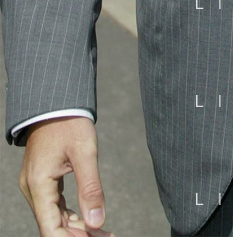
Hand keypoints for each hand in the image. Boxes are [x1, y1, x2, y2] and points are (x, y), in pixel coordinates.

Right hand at [17, 116, 115, 236]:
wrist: (57, 102)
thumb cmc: (70, 123)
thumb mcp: (85, 153)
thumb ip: (91, 188)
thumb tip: (97, 223)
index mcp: (39, 185)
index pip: (51, 229)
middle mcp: (33, 190)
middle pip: (54, 227)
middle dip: (80, 236)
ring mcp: (36, 186)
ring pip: (56, 218)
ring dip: (79, 229)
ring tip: (106, 234)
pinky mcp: (44, 181)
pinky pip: (57, 207)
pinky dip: (73, 216)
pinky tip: (91, 222)